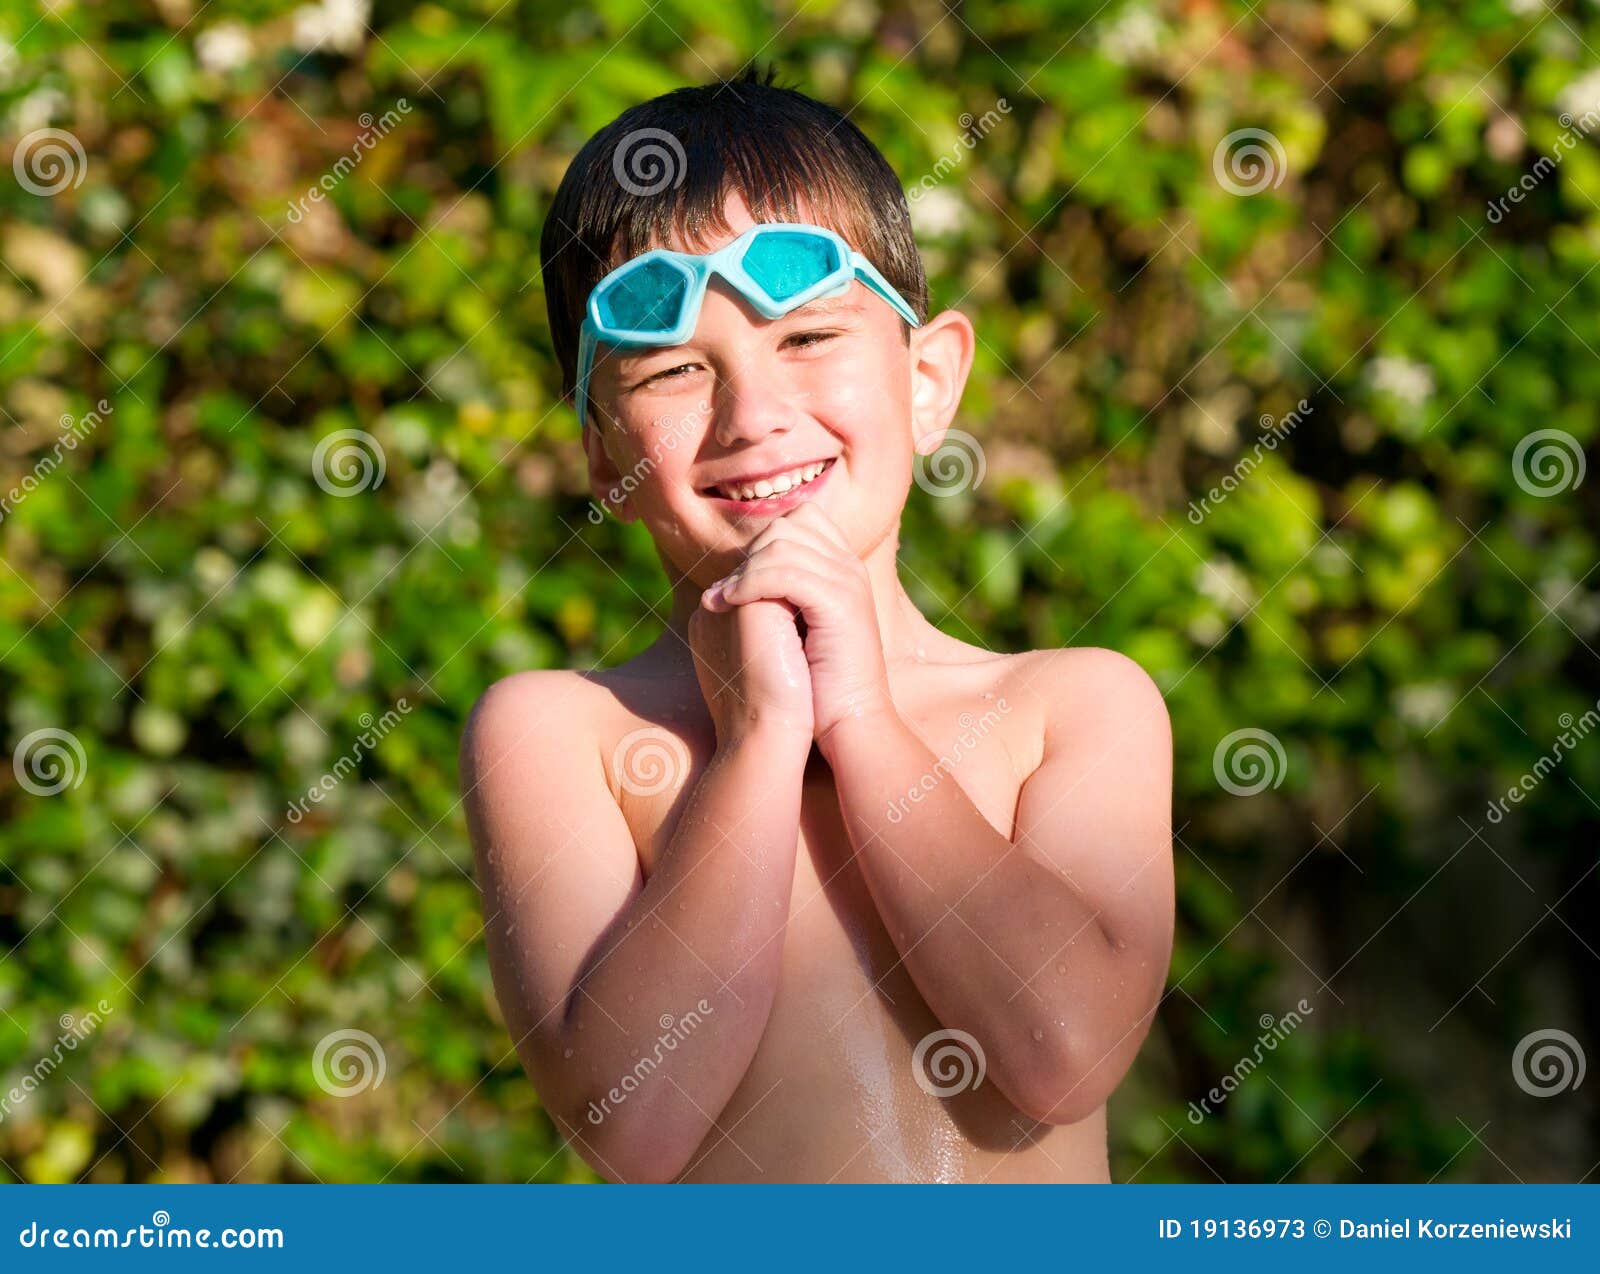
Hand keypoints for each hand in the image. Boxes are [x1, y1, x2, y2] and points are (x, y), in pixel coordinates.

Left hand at [701, 503, 891, 741]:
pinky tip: (730, 605)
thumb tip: (734, 577)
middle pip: (787, 527)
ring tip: (719, 603)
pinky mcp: (839, 603)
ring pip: (781, 546)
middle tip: (720, 594)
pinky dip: (750, 584)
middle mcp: (848, 568)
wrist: (848, 722)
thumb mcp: (796, 628)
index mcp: (842, 569)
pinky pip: (784, 573)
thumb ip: (778, 595)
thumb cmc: (817, 685)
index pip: (800, 521)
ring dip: (742, 573)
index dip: (761, 546)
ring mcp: (847, 582)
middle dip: (747, 558)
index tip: (734, 584)